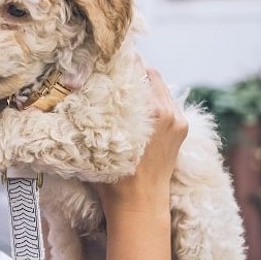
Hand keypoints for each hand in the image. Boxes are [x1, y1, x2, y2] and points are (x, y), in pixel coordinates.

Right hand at [97, 66, 188, 216]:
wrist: (140, 205)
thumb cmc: (114, 177)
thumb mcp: (101, 138)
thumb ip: (98, 110)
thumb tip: (79, 86)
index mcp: (152, 112)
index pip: (138, 69)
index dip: (121, 59)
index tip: (106, 54)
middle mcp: (169, 112)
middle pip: (150, 73)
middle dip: (131, 69)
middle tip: (110, 67)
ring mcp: (178, 120)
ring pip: (159, 86)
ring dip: (141, 82)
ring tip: (121, 85)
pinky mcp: (181, 128)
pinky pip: (166, 100)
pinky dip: (151, 96)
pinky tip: (135, 104)